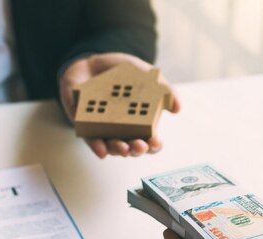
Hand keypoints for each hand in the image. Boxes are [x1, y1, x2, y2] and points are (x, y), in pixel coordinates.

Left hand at [59, 52, 179, 157]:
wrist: (91, 63)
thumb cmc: (121, 72)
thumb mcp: (145, 75)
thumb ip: (164, 89)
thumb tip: (178, 108)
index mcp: (140, 123)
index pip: (149, 141)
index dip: (154, 145)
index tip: (156, 141)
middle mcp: (122, 131)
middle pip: (131, 149)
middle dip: (137, 150)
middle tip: (140, 146)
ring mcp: (103, 130)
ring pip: (111, 147)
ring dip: (118, 151)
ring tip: (124, 149)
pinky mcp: (84, 126)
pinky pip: (90, 140)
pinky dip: (96, 147)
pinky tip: (102, 150)